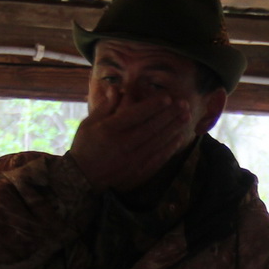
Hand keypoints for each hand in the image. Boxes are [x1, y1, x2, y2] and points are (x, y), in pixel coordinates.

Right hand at [66, 92, 198, 191]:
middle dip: (170, 114)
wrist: (82, 179)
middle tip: (184, 104)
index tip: (168, 97)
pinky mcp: (138, 173)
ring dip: (173, 129)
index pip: (136, 114)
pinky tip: (179, 138)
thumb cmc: (85, 147)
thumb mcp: (89, 123)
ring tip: (186, 118)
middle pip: (152, 127)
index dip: (154, 105)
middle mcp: (123, 144)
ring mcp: (132, 160)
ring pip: (158, 142)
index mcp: (110, 129)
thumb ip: (105, 106)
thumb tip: (116, 88)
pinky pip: (158, 159)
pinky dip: (170, 148)